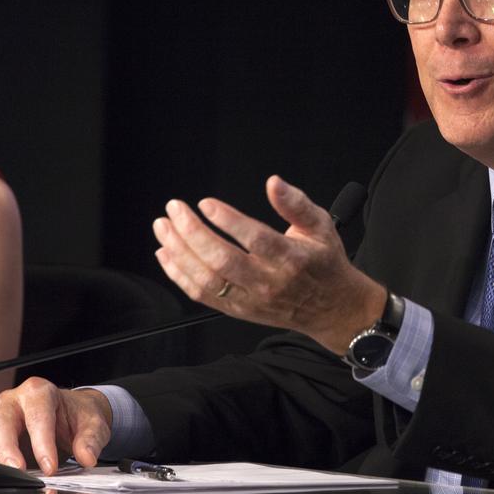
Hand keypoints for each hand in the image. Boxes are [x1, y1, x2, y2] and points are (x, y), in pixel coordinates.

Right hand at [0, 379, 111, 474]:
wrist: (69, 415)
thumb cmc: (77, 417)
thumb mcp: (94, 425)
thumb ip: (92, 439)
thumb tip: (87, 457)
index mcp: (39, 392)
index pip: (38, 416)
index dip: (42, 443)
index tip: (50, 467)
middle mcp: (12, 402)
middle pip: (1, 423)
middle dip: (7, 450)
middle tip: (18, 473)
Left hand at [152, 175, 385, 354]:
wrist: (330, 308)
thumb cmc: (324, 263)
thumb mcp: (320, 226)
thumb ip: (295, 203)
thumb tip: (273, 182)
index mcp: (293, 259)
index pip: (256, 240)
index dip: (229, 221)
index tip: (206, 204)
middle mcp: (270, 282)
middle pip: (223, 260)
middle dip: (192, 233)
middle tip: (175, 209)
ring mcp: (251, 299)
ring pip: (207, 279)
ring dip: (179, 252)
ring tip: (164, 227)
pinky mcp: (238, 310)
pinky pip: (202, 295)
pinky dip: (179, 275)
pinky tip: (167, 253)